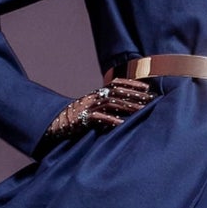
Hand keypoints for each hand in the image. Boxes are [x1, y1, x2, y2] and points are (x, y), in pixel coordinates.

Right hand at [36, 75, 152, 152]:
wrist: (55, 123)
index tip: (147, 88)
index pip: (117, 83)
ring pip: (110, 103)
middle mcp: (94, 97)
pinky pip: (98, 118)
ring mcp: (88, 107)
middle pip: (117, 92)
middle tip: (151, 99)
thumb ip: (108, 105)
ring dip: (128, 106)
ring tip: (142, 110)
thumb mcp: (93, 107)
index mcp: (97, 93)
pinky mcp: (82, 118)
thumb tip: (127, 107)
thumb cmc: (78, 117)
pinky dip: (110, 120)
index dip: (132, 84)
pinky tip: (121, 123)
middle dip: (135, 95)